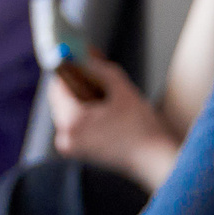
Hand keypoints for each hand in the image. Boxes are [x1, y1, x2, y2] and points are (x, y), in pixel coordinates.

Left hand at [46, 52, 177, 189]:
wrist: (155, 161)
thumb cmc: (142, 128)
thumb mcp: (122, 90)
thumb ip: (100, 69)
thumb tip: (85, 54)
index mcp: (71, 121)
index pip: (58, 85)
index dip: (67, 68)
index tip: (76, 55)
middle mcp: (65, 136)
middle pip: (60, 99)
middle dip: (75, 82)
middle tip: (92, 67)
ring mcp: (70, 146)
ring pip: (68, 111)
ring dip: (81, 97)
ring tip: (104, 90)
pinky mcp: (79, 152)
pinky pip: (75, 124)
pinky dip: (85, 112)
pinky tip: (105, 106)